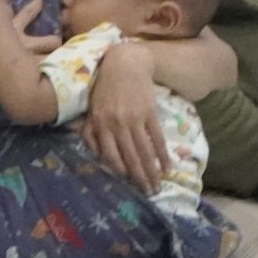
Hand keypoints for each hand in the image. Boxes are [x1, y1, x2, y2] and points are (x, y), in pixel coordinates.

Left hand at [78, 43, 168, 192]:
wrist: (125, 63)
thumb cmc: (105, 87)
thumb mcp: (92, 110)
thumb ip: (90, 133)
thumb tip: (96, 155)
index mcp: (101, 125)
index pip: (111, 156)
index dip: (121, 172)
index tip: (128, 185)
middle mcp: (117, 124)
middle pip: (130, 158)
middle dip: (140, 179)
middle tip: (148, 194)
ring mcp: (135, 119)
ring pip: (144, 151)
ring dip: (152, 172)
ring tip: (157, 186)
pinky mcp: (149, 112)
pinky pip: (156, 138)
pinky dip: (162, 154)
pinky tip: (166, 167)